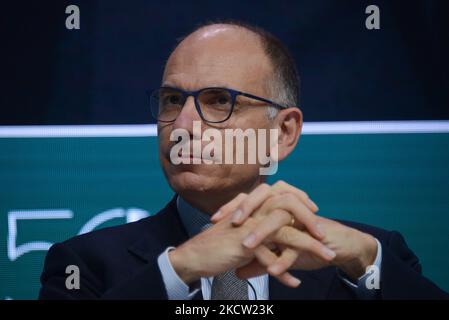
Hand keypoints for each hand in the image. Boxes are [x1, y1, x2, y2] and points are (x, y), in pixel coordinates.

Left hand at [213, 181, 377, 280]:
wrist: (339, 247)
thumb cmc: (305, 246)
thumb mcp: (278, 255)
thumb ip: (259, 261)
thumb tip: (237, 272)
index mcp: (275, 208)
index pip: (250, 199)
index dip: (232, 207)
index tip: (214, 220)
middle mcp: (287, 207)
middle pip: (264, 195)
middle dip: (246, 207)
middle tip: (231, 223)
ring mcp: (301, 218)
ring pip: (279, 216)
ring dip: (263, 232)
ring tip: (247, 247)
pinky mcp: (315, 232)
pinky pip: (298, 242)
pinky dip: (286, 258)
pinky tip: (275, 270)